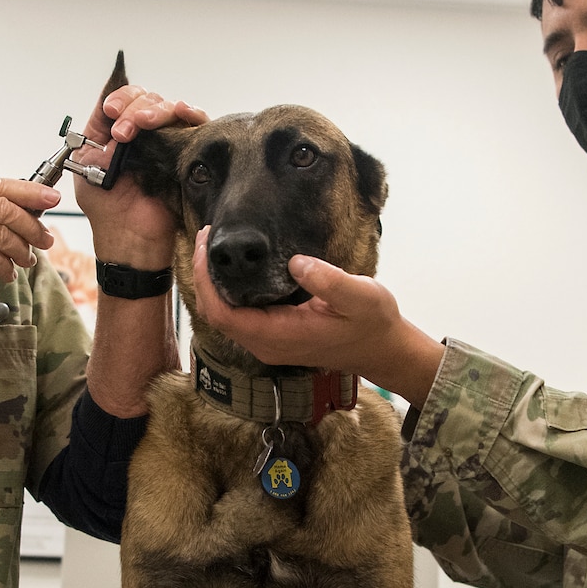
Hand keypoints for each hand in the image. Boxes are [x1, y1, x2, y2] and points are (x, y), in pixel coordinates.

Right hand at [0, 170, 57, 326]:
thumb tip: (12, 210)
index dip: (28, 191)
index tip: (48, 197)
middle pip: (5, 205)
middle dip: (32, 224)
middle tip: (45, 237)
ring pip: (5, 232)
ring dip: (22, 250)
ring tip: (26, 259)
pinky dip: (6, 268)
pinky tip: (5, 273)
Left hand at [74, 84, 207, 269]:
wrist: (130, 237)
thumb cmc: (105, 207)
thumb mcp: (86, 163)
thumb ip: (96, 130)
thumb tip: (110, 101)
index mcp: (116, 131)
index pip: (122, 99)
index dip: (119, 98)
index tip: (111, 110)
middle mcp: (143, 133)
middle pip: (146, 98)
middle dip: (133, 108)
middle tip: (123, 132)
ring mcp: (167, 141)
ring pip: (168, 107)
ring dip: (154, 111)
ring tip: (142, 125)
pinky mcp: (187, 152)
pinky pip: (196, 123)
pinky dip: (190, 113)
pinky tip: (181, 111)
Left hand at [191, 229, 446, 406]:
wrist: (383, 350)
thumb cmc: (373, 324)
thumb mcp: (361, 296)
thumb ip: (330, 281)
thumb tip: (297, 262)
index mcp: (280, 336)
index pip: (224, 313)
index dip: (206, 280)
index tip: (207, 245)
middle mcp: (267, 345)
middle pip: (216, 314)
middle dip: (204, 276)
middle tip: (208, 237)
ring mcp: (268, 344)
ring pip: (224, 317)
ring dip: (213, 283)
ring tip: (216, 247)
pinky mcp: (273, 339)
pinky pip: (238, 317)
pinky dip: (227, 292)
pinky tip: (234, 268)